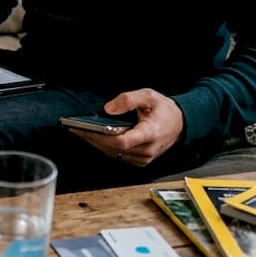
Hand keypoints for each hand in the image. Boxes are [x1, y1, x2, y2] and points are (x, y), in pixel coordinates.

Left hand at [67, 89, 185, 166]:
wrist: (181, 124)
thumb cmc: (165, 110)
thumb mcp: (149, 96)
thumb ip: (128, 99)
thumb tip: (108, 109)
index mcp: (151, 133)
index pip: (123, 141)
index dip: (101, 136)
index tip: (85, 129)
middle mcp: (147, 150)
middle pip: (114, 148)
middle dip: (93, 138)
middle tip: (75, 128)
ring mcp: (144, 158)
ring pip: (114, 153)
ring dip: (96, 143)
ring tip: (80, 131)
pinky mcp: (140, 160)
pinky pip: (118, 155)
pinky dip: (105, 146)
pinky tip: (94, 137)